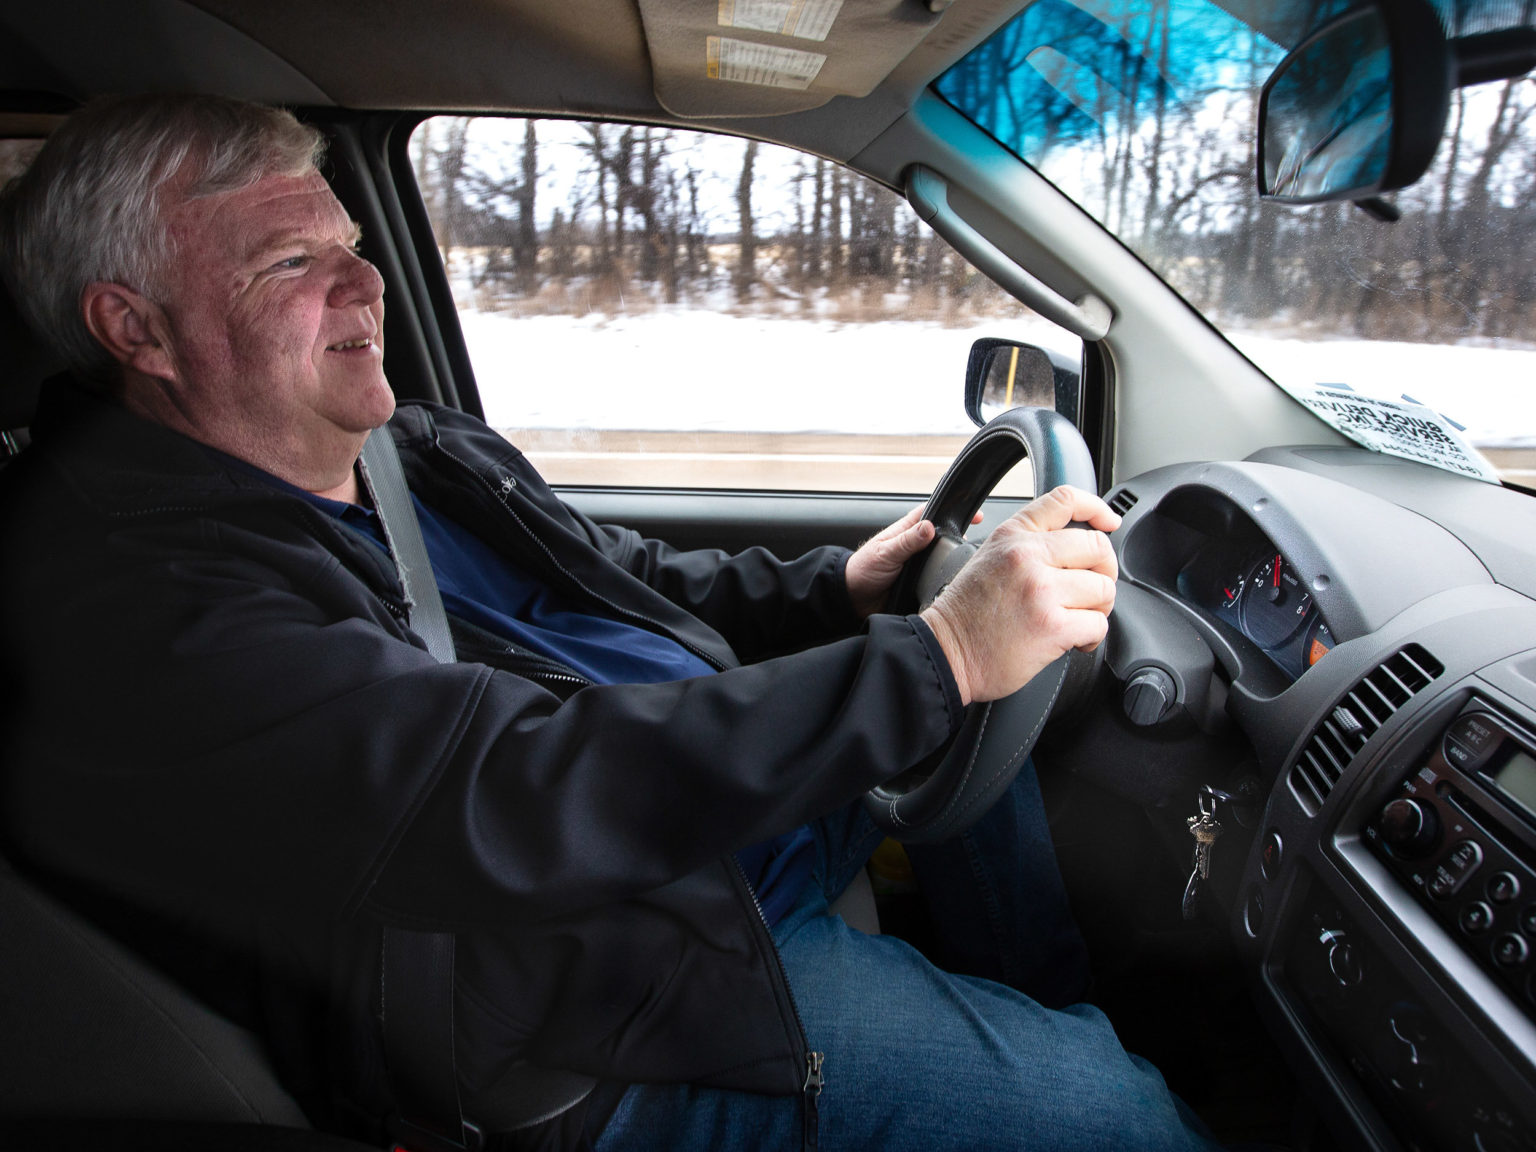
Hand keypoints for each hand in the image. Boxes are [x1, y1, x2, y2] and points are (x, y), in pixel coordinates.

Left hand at [845, 506, 983, 618]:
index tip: (977, 516)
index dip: (954, 512)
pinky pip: (939, 582)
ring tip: (974, 568)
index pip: (935, 514)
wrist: (852, 598)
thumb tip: (929, 527)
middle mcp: (917, 547)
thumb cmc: (863, 569)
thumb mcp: (885, 552)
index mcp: (908, 531)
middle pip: (946, 538)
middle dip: (962, 540)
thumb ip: (906, 541)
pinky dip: (948, 583)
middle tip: (979, 547)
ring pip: (945, 561)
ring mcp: (921, 566)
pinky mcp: (921, 585)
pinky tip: (959, 587)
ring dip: (956, 564)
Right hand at [919, 486, 1119, 704]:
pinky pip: (1099, 624)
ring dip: (1098, 608)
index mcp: (1013, 535)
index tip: (1108, 523)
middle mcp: (1027, 556)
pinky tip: (1074, 640)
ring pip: (1104, 589)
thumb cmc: (966, 613)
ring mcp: (1041, 590)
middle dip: (1104, 572)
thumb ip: (1028, 544)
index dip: (1097, 508)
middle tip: (1092, 591)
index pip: (1065, 499)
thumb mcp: (990, 557)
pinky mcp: (1052, 626)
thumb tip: (1076, 549)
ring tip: (1078, 619)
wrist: (946, 652)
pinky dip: (1092, 636)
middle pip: (1097, 546)